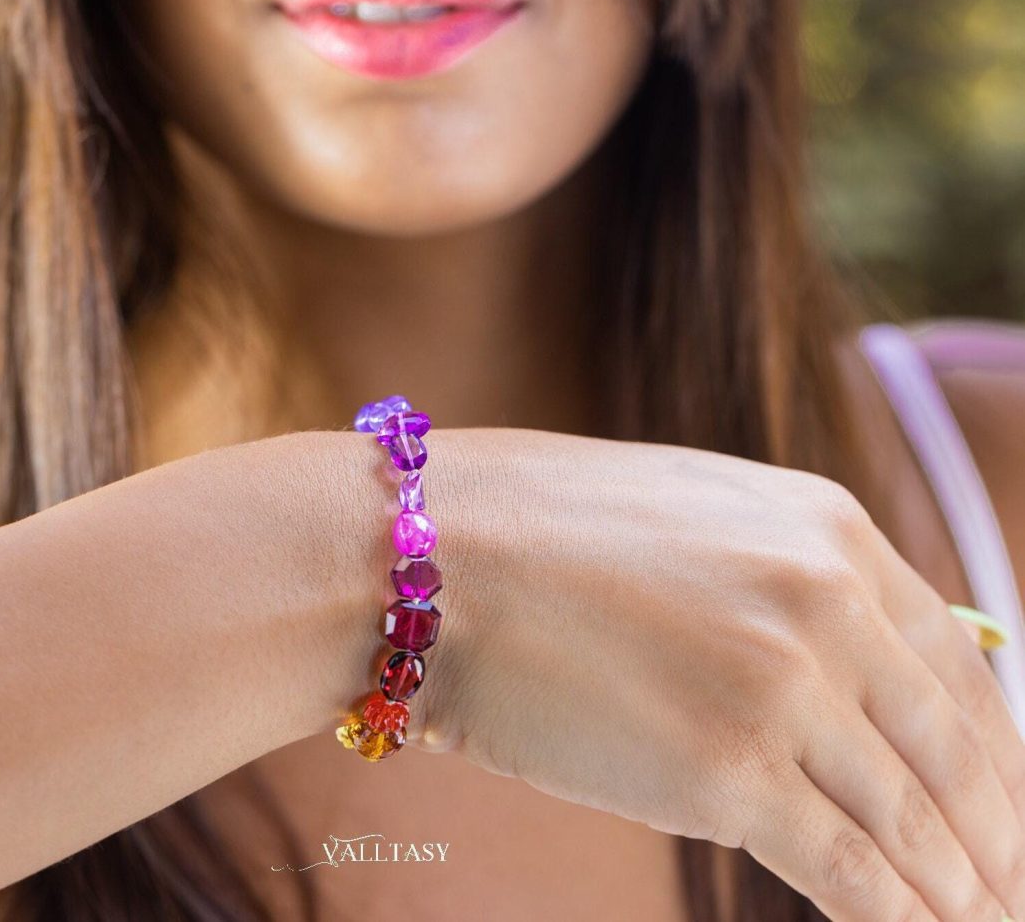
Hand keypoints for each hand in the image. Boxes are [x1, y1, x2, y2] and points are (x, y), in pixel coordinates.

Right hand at [414, 427, 1024, 921]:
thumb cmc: (530, 527)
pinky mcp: (726, 773)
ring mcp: (781, 688)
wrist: (426, 555)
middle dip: (994, 834)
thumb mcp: (688, 512)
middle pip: (952, 749)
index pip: (955, 662)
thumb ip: (774, 573)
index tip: (1000, 801)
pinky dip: (891, 913)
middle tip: (1012, 887)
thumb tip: (826, 647)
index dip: (993, 749)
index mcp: (826, 530)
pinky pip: (846, 867)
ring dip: (954, 887)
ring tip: (979, 921)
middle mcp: (825, 604)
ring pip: (908, 818)